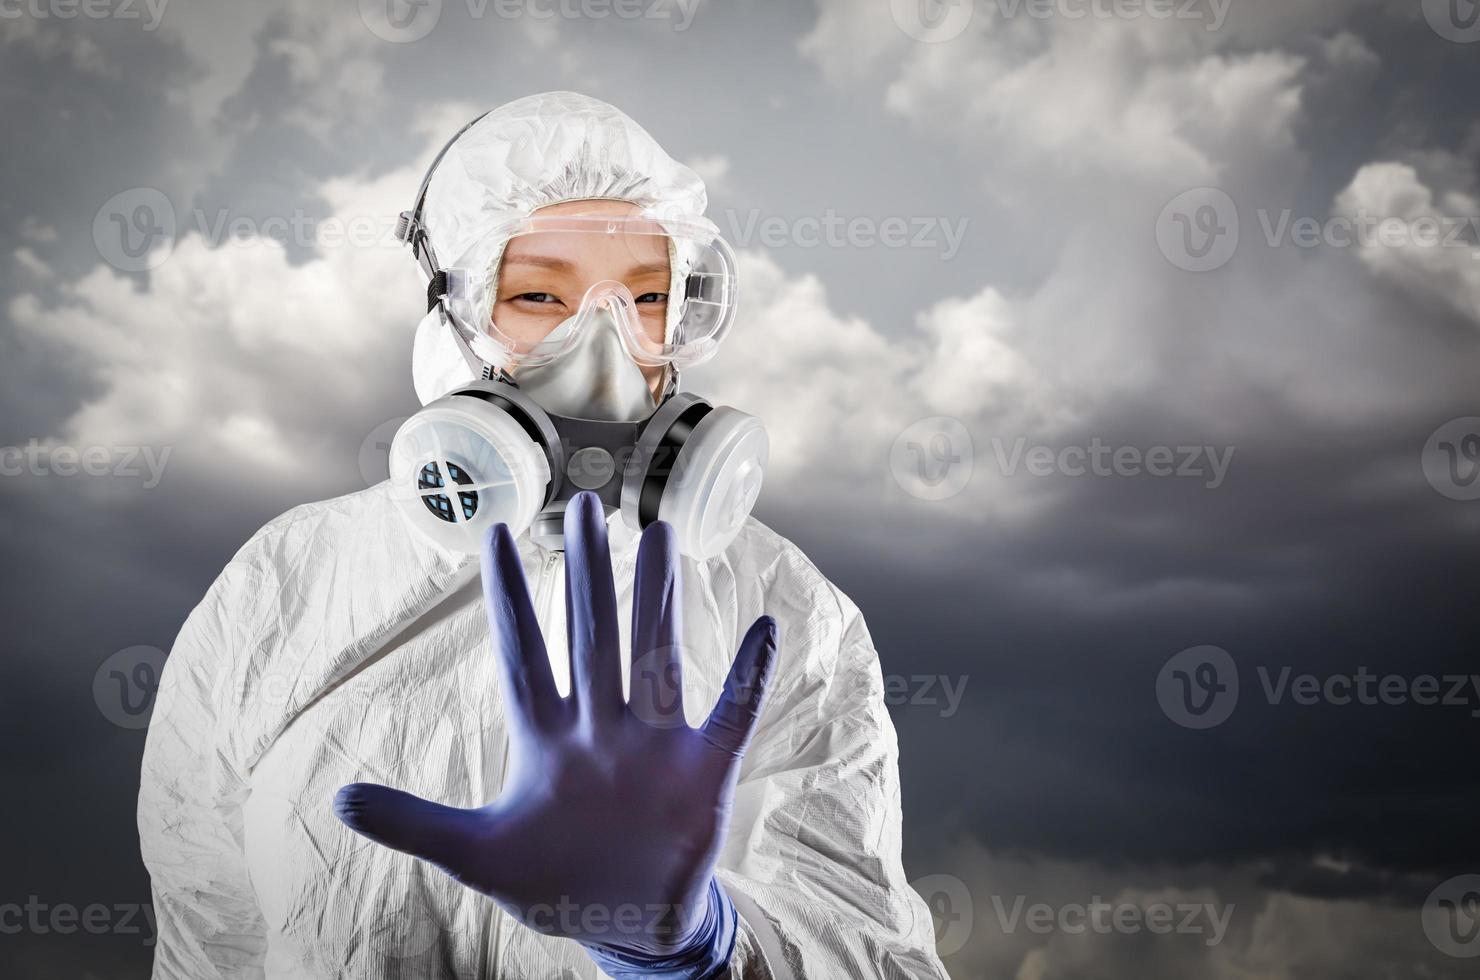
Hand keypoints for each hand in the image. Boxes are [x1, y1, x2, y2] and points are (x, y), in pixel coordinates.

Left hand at [334, 492, 777, 972]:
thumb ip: (413, 824)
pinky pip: (732, 715)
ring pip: (657, 655)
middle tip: (587, 507)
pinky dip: (748, 677)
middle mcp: (600, 727)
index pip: (523, 653)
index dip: (509, 597)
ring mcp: (654, 744)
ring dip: (659, 600)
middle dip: (587, 574)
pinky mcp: (703, 770)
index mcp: (544, 740)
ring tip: (661, 536)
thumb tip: (337, 799)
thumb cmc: (555, 881)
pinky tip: (762, 628)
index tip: (494, 535)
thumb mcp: (476, 856)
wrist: (627, 924)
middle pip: (592, 636)